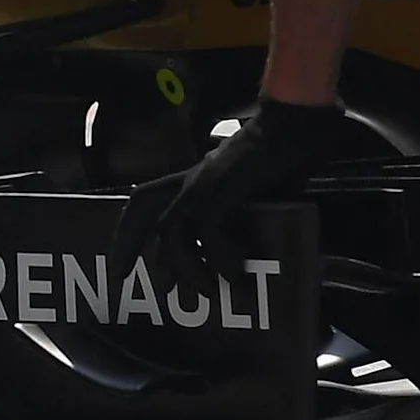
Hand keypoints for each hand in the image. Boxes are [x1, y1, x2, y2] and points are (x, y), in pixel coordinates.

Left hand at [113, 95, 352, 287]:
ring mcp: (206, 181)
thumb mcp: (250, 189)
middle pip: (145, 206)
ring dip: (187, 267)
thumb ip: (235, 214)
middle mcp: (193, 179)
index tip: (121, 269)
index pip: (145, 199)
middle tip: (132, 283)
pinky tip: (238, 274)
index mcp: (195, 179)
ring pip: (173, 228)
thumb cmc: (282, 156)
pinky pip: (208, 230)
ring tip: (209, 293)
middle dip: (130, 245)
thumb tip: (238, 256)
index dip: (127, 233)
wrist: (298, 126)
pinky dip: (219, 258)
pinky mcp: (225, 185)